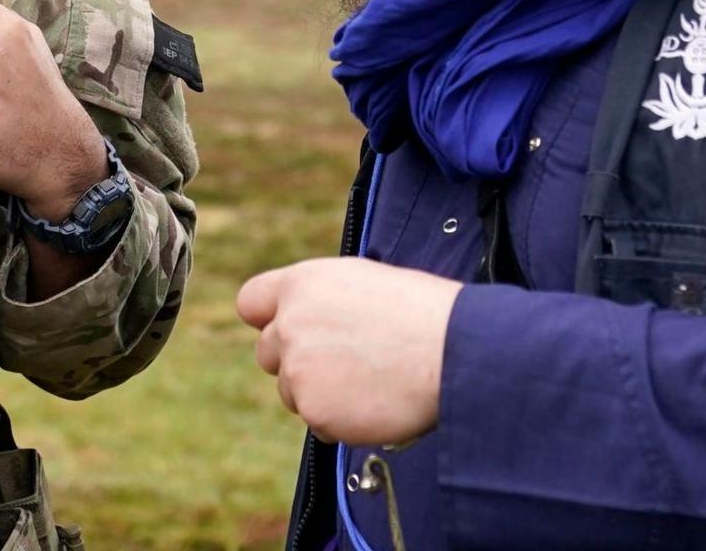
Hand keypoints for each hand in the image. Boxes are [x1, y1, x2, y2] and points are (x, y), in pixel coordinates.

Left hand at [235, 258, 461, 445]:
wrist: (455, 352)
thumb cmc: (425, 313)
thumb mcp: (365, 281)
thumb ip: (324, 300)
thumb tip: (316, 320)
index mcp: (303, 283)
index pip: (251, 302)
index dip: (271, 319)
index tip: (289, 331)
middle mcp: (290, 324)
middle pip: (268, 353)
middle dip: (297, 362)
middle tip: (345, 364)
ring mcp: (299, 371)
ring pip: (292, 393)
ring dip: (320, 393)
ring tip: (371, 381)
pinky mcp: (315, 412)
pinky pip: (317, 424)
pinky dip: (342, 421)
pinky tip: (376, 403)